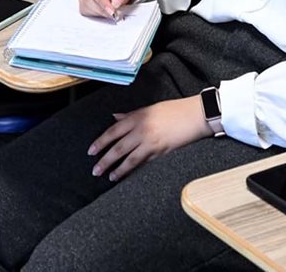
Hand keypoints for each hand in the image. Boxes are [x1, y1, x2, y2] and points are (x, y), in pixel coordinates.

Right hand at [79, 0, 139, 19]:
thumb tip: (115, 1)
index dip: (101, 0)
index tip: (112, 8)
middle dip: (102, 8)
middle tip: (115, 12)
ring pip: (86, 5)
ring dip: (100, 11)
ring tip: (112, 11)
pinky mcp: (84, 2)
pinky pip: (86, 11)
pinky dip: (97, 14)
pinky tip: (106, 11)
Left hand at [88, 98, 208, 180]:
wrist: (194, 115)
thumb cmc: (173, 110)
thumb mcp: (149, 108)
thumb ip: (130, 115)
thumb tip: (114, 117)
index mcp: (137, 117)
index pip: (113, 131)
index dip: (100, 142)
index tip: (91, 151)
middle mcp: (141, 130)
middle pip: (118, 147)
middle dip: (105, 160)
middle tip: (95, 170)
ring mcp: (151, 142)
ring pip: (129, 159)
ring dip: (118, 169)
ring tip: (109, 177)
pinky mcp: (161, 152)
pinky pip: (143, 163)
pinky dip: (134, 170)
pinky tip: (127, 176)